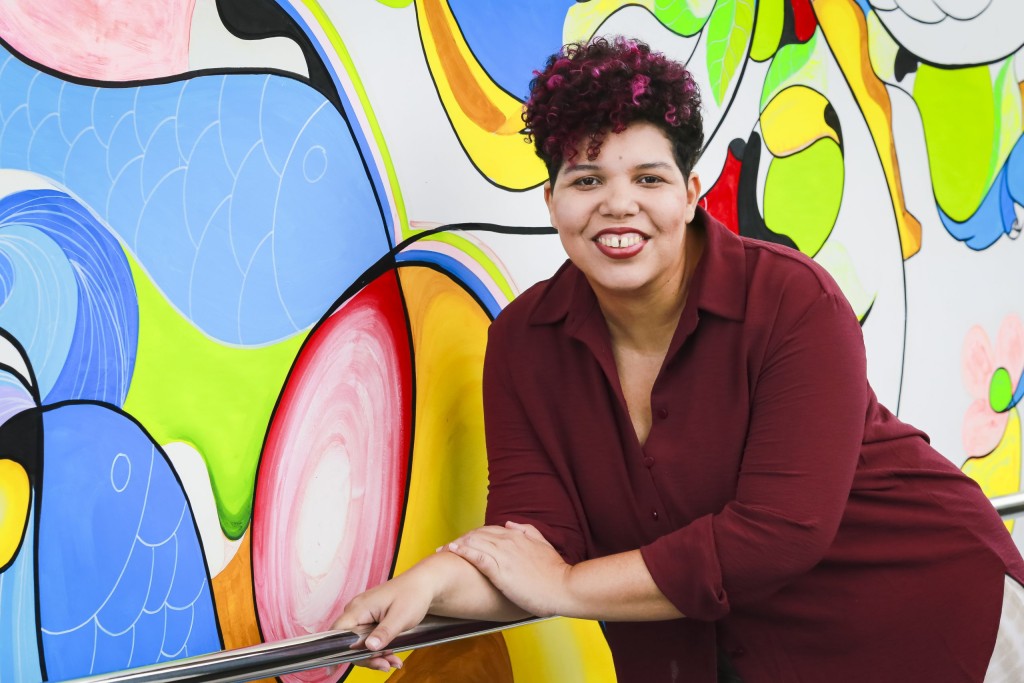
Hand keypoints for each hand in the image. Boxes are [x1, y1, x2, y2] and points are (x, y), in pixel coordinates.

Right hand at [331, 570, 433, 671]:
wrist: (423, 585)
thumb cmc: (413, 594)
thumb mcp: (401, 617)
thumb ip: (384, 632)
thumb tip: (368, 647)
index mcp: (359, 607)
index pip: (337, 632)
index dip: (334, 650)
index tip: (335, 668)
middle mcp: (357, 610)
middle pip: (349, 642)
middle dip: (366, 657)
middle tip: (385, 665)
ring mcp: (363, 614)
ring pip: (360, 643)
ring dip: (375, 656)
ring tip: (393, 661)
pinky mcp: (370, 619)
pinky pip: (368, 638)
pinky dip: (379, 649)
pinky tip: (392, 656)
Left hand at [442, 521, 569, 617]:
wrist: (564, 587)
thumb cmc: (554, 571)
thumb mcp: (543, 544)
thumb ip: (527, 531)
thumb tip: (510, 524)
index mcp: (517, 536)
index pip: (488, 530)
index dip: (473, 535)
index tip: (462, 540)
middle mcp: (508, 542)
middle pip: (477, 534)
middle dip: (460, 539)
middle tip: (446, 546)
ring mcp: (504, 555)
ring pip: (474, 542)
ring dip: (456, 544)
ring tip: (442, 549)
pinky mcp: (501, 571)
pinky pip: (478, 557)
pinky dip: (463, 551)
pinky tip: (452, 551)